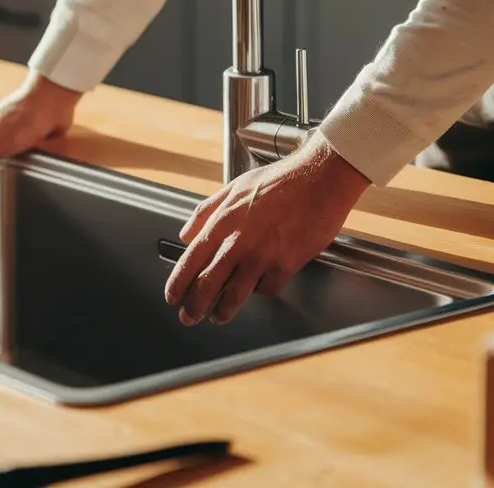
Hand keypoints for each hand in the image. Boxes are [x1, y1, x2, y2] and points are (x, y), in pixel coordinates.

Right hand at [0, 72, 81, 183]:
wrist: (54, 100)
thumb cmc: (21, 118)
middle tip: (7, 181)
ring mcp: (8, 137)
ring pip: (8, 163)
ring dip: (16, 169)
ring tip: (22, 175)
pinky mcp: (26, 140)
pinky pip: (24, 159)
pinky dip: (29, 163)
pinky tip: (33, 168)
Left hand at [164, 132, 370, 325]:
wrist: (320, 177)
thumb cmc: (280, 179)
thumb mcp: (234, 187)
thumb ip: (206, 211)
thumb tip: (187, 233)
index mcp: (222, 222)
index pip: (190, 260)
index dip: (178, 283)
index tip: (173, 296)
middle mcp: (238, 241)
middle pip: (207, 284)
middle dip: (194, 306)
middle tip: (189, 316)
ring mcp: (263, 255)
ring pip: (234, 295)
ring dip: (223, 311)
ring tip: (218, 316)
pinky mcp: (287, 264)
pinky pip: (267, 289)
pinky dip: (261, 292)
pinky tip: (258, 289)